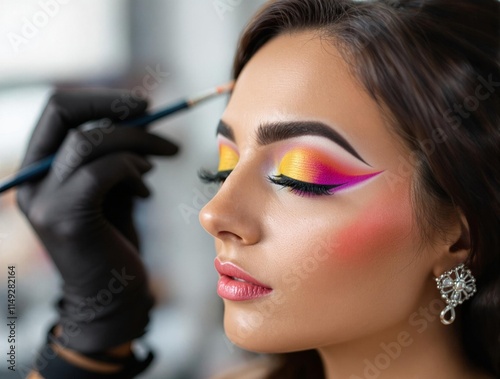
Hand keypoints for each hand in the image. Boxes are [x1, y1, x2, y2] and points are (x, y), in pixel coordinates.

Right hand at [17, 90, 177, 352]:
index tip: (142, 105)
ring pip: (89, 140)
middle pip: (63, 111)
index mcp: (39, 167)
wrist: (112, 295)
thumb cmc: (115, 238)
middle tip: (152, 112)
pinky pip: (102, 170)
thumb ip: (112, 153)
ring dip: (135, 143)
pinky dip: (132, 170)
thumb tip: (137, 115)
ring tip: (155, 164)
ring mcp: (44, 199)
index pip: (57, 109)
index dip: (101, 98)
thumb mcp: (111, 186)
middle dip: (115, 106)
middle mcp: (32, 180)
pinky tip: (146, 190)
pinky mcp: (66, 218)